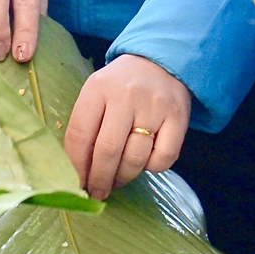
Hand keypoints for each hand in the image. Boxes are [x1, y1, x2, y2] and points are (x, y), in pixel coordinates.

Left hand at [66, 53, 190, 199]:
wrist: (160, 60)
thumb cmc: (121, 84)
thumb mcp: (97, 92)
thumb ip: (86, 125)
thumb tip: (79, 172)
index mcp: (99, 87)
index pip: (79, 135)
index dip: (76, 167)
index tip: (76, 184)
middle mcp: (127, 95)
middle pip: (107, 151)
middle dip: (99, 180)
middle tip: (97, 193)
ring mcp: (154, 107)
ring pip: (135, 159)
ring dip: (123, 178)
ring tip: (117, 181)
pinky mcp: (178, 118)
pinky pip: (163, 159)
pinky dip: (151, 168)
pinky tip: (144, 162)